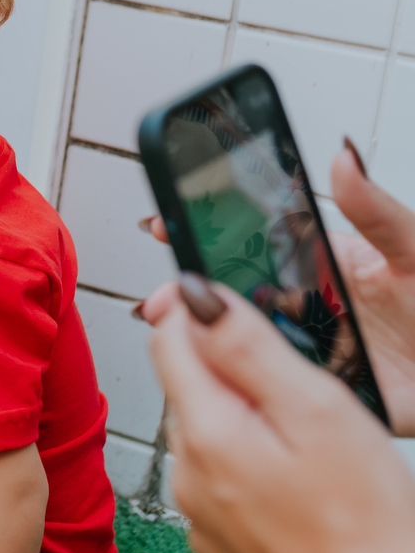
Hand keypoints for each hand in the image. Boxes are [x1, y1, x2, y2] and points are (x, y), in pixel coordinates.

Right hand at [138, 146, 414, 432]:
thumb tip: (343, 158)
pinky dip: (240, 393)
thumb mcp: (413, 253)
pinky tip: (218, 387)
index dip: (203, 235)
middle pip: (233, 300)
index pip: (249, 243)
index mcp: (320, 264)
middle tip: (162, 298)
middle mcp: (306, 307)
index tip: (163, 226)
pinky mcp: (318, 395)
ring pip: (243, 347)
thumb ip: (376, 212)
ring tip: (177, 338)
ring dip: (206, 346)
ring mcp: (307, 353)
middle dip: (189, 297)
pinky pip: (272, 394)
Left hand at [142, 277, 414, 552]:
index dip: (191, 308)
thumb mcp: (316, 409)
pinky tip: (297, 486)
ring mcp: (201, 519)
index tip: (219, 293)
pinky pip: (221, 485)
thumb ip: (248, 348)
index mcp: (205, 435)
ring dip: (241, 423)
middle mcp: (187, 479)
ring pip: (207, 437)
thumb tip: (194, 297)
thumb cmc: (366, 521)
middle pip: (188, 389)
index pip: (167, 342)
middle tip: (294, 383)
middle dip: (228, 371)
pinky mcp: (221, 550)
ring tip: (306, 443)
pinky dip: (249, 471)